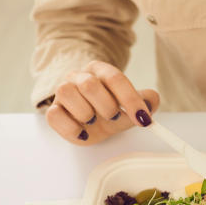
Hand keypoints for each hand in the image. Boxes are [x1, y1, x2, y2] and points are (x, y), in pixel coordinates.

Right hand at [45, 61, 159, 145]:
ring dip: (86, 113)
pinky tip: (84, 133)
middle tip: (114, 117)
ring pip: (66, 92)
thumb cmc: (110, 110)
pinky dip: (72, 128)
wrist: (91, 122)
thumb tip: (152, 99)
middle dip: (107, 106)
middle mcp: (78, 77)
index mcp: (99, 71)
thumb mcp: (130, 107)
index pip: (114, 77)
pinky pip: (54, 116)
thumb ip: (144, 102)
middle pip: (89, 84)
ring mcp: (62, 93)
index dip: (130, 99)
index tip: (143, 118)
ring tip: (95, 121)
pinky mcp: (53, 111)